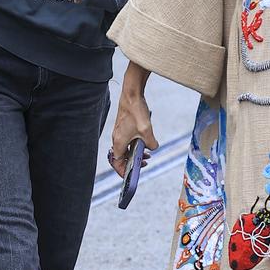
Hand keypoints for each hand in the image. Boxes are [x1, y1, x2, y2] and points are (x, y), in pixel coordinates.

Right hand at [109, 62, 157, 176]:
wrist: (132, 94)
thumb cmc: (136, 112)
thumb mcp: (147, 131)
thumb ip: (151, 144)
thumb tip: (153, 148)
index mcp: (119, 142)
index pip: (117, 163)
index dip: (123, 172)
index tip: (131, 175)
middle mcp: (116, 139)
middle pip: (122, 157)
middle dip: (133, 162)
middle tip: (145, 162)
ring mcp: (119, 132)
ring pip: (126, 148)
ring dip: (136, 153)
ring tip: (147, 153)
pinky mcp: (123, 127)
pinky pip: (128, 140)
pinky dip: (136, 144)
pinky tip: (145, 141)